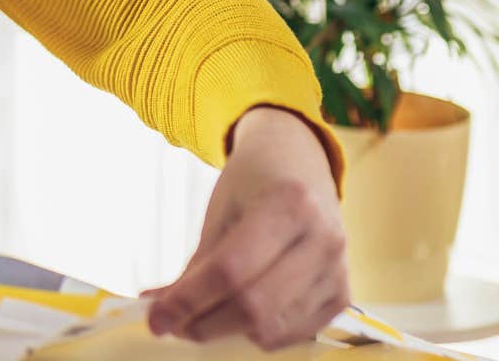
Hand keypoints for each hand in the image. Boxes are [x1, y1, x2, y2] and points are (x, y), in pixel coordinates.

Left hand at [144, 106, 348, 351]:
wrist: (301, 164)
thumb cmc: (254, 183)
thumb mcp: (221, 210)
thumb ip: (196, 265)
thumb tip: (158, 311)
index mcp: (287, 204)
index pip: (230, 270)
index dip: (189, 300)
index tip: (155, 319)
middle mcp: (322, 238)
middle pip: (254, 306)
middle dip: (204, 324)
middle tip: (172, 324)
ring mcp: (338, 269)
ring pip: (273, 327)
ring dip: (227, 332)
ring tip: (201, 316)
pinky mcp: (343, 294)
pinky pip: (294, 334)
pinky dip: (258, 334)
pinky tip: (238, 315)